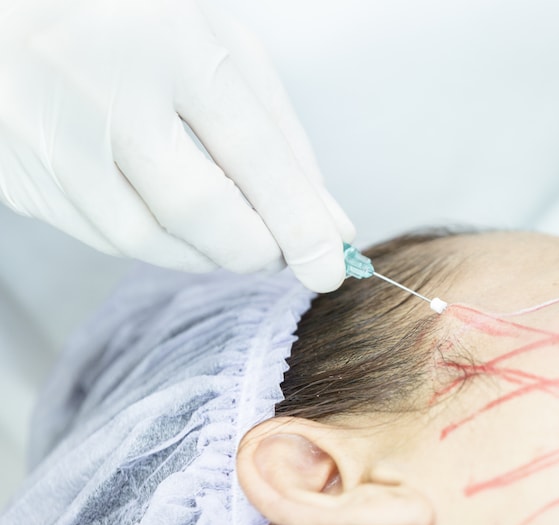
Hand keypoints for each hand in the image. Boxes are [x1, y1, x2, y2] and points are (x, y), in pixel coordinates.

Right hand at [0, 0, 353, 291]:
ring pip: (144, 239)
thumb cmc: (131, 20)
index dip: (297, 221)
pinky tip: (166, 218)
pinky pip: (99, 236)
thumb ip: (279, 136)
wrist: (10, 6)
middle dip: (251, 249)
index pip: (251, 153)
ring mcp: (47, 134)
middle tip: (274, 254)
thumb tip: (328, 224)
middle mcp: (100, 87)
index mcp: (167, 40)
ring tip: (224, 234)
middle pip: (196, 209)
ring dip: (202, 254)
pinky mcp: (17, 175)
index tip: (328, 266)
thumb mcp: (219, 48)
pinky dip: (151, 242)